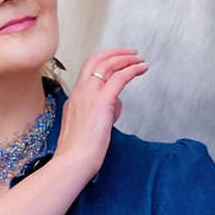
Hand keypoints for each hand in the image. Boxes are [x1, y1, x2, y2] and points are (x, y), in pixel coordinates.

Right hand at [57, 48, 146, 176]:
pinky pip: (119, 78)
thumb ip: (100, 114)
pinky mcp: (102, 102)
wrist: (73, 161)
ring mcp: (90, 95)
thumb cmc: (79, 152)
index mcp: (75, 98)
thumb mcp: (87, 128)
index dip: (103, 61)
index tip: (116, 61)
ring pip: (108, 65)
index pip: (88, 70)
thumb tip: (113, 107)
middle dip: (114, 53)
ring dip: (126, 58)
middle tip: (130, 53)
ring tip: (139, 60)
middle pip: (95, 60)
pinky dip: (132, 70)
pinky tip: (142, 69)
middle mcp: (80, 92)